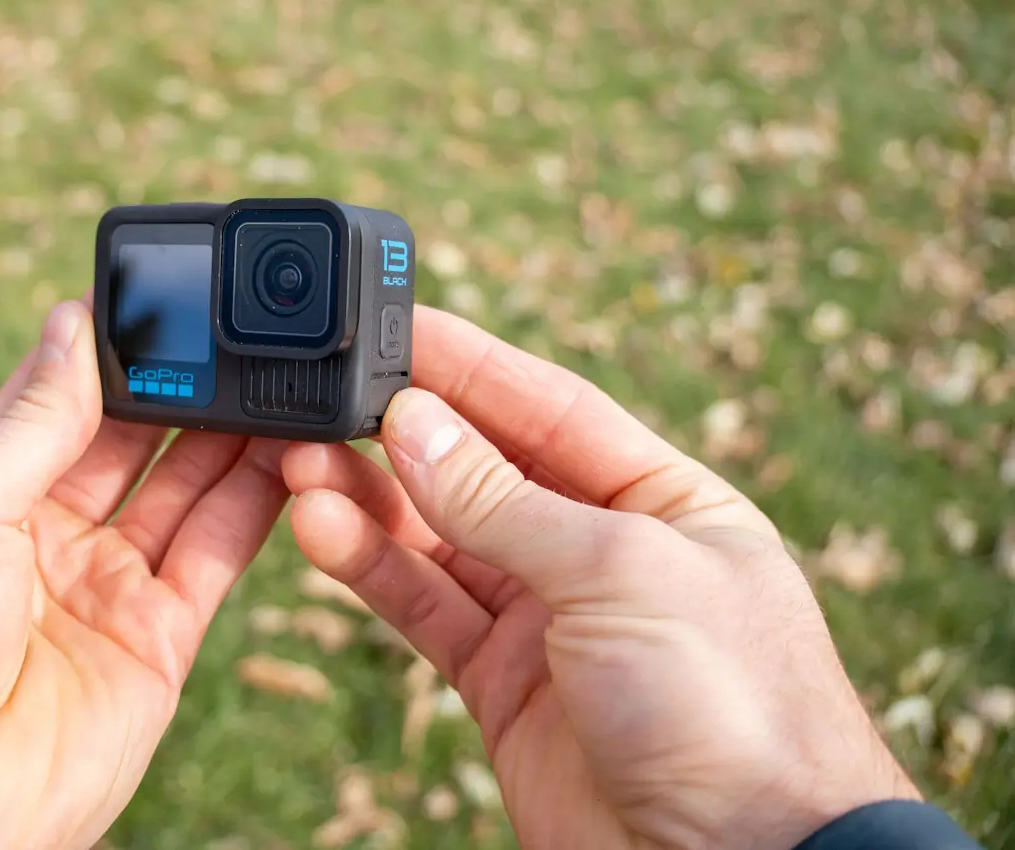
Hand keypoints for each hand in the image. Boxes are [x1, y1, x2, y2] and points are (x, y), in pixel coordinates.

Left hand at [0, 301, 287, 849]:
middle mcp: (51, 541)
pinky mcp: (157, 647)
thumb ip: (32, 422)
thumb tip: (69, 323)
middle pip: (138, 447)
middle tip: (241, 333)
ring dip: (234, 437)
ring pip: (189, 495)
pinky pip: (216, 561)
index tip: (165, 302)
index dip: (113, 356)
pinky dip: (256, 508)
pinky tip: (285, 452)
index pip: (64, 408)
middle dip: (186, 390)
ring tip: (280, 377)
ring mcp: (107, 594)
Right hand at [283, 307, 918, 849]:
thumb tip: (414, 421)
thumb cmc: (730, 706)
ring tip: (299, 463)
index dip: (469, 364)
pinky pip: (427, 606)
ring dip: (370, 499)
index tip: (392, 323)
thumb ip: (505, 501)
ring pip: (441, 537)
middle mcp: (602, 549)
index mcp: (662, 499)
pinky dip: (372, 569)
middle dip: (404, 432)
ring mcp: (550, 618)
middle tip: (323, 398)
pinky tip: (321, 531)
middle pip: (485, 467)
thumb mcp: (619, 573)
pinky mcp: (504, 683)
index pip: (550, 407)